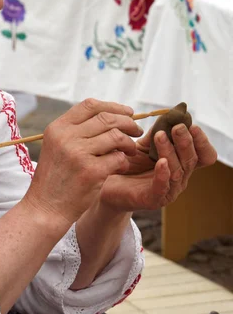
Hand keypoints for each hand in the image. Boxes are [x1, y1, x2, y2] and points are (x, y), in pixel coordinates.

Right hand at [24, 98, 142, 227]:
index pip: (90, 105)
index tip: (128, 112)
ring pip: (116, 136)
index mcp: (57, 128)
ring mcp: (78, 153)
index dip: (113, 106)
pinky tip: (121, 166)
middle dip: (127, 122)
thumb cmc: (55, 178)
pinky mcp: (91, 172)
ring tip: (131, 150)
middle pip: (106, 118)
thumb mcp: (56, 146)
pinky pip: (118, 158)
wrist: (45, 208)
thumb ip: (75, 130)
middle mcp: (66, 137)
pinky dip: (124, 162)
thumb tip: (108, 115)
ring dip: (129, 143)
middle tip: (137, 130)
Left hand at [100, 123, 216, 211]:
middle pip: (191, 160)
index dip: (201, 141)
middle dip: (185, 142)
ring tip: (160, 136)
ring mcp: (168, 190)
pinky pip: (162, 187)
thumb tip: (171, 114)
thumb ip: (158, 132)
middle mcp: (179, 178)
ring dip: (170, 152)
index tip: (192, 125)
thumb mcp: (145, 145)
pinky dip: (163, 174)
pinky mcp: (153, 199)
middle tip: (177, 127)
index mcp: (182, 164)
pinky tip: (160, 162)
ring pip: (177, 171)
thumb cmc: (130, 165)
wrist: (109, 183)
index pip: (204, 155)